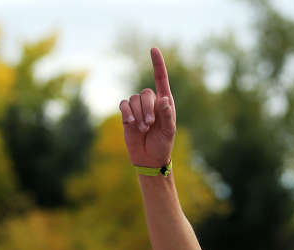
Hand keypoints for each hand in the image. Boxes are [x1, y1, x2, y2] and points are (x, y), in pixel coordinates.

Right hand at [119, 47, 175, 167]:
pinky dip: (127, 113)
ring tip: (143, 129)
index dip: (157, 64)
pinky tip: (131, 124)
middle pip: (145, 93)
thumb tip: (164, 100)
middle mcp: (151, 102)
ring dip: (138, 115)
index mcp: (164, 103)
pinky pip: (124, 105)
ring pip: (133, 99)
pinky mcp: (127, 114)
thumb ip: (167, 116)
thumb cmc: (162, 145)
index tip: (154, 49)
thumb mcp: (169, 132)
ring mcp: (138, 107)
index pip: (161, 79)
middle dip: (147, 109)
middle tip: (150, 124)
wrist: (149, 157)